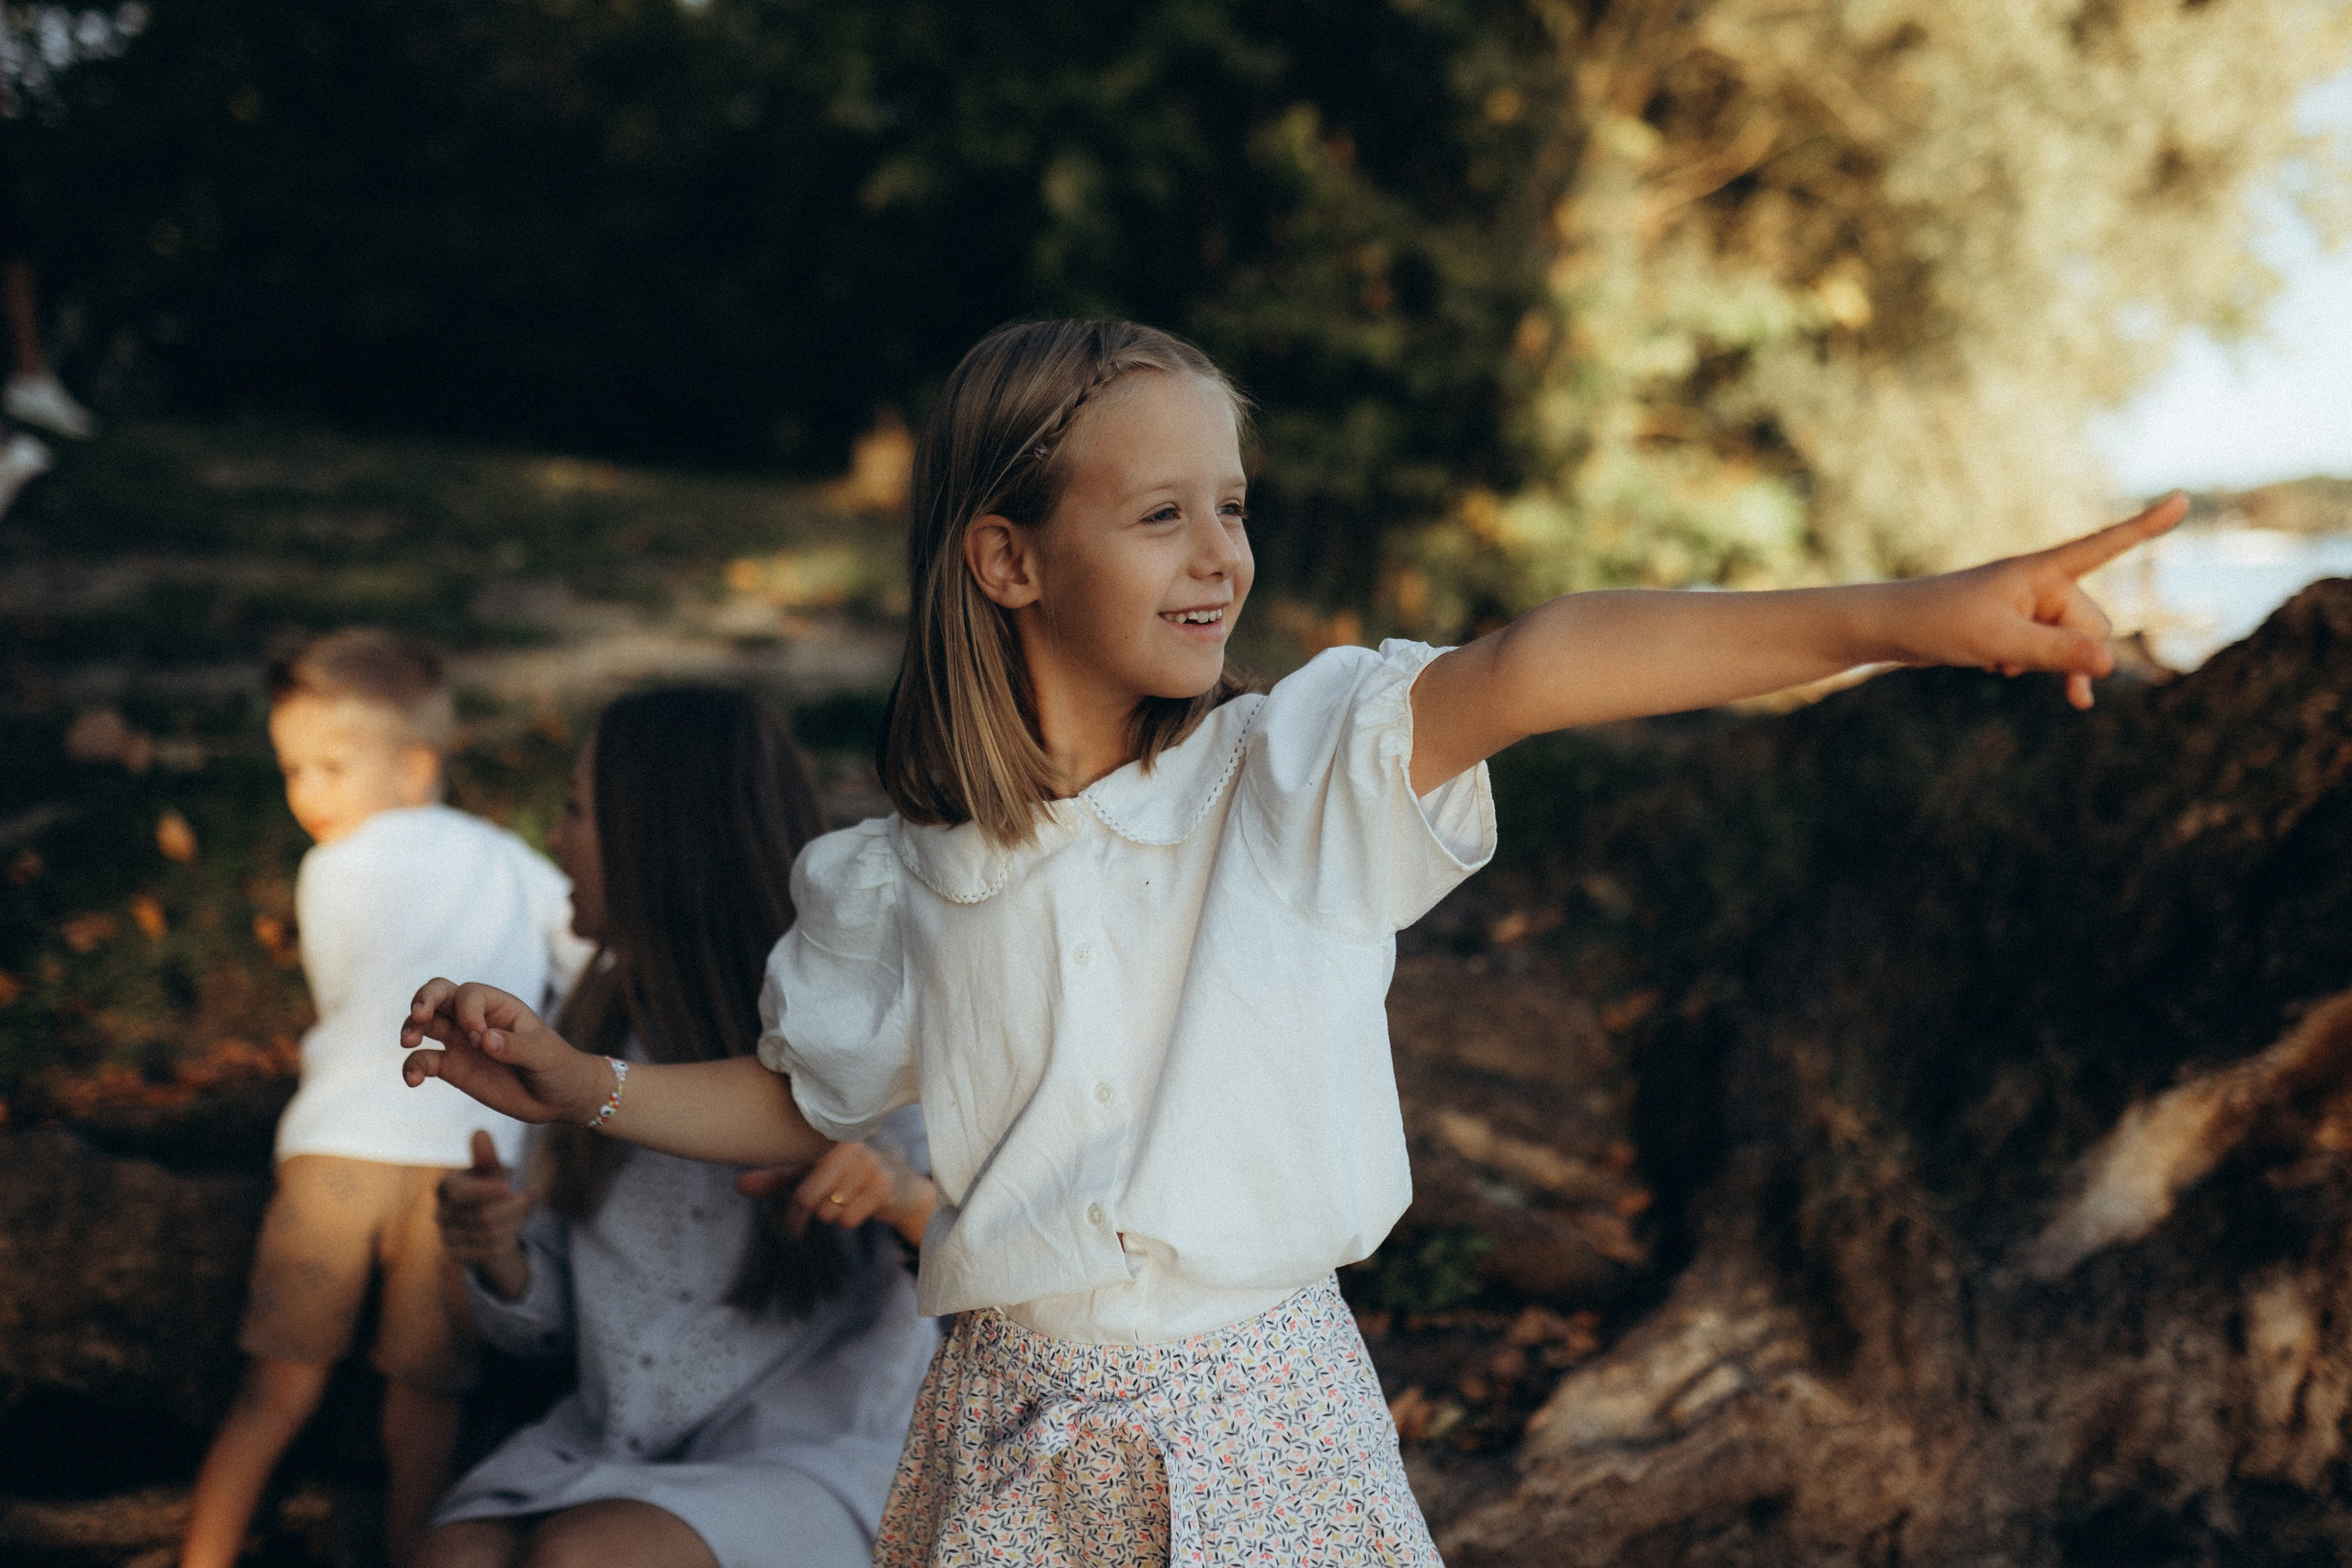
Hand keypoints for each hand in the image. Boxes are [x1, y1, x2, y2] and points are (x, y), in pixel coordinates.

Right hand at [401, 977, 608, 1125]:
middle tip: (419, 1016)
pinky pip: (424, 1060)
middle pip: (439, 994)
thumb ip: (516, 1046)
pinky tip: (412, 1080)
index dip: (468, 1013)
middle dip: (424, 1000)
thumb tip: (483, 1039)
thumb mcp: (544, 1055)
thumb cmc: (556, 1066)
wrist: (557, 1097)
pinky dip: (412, 1067)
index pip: (469, 994)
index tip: (481, 1039)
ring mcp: (460, 1041)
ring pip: (425, 1024)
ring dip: (410, 1029)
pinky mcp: (452, 1067)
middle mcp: (475, 1018)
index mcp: (499, 1006)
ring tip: (408, 1043)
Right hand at [438, 1129, 531, 1300]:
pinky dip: (509, 1240)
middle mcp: (441, 1213)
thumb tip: (480, 1132)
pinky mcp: (457, 1255)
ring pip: (491, 1235)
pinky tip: (513, 1231)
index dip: (485, 1191)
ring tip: (523, 1212)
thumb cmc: (489, 1190)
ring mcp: (447, 1236)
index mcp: (447, 1187)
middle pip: (484, 1217)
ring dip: (516, 1223)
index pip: (461, 1193)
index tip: (509, 1187)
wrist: (488, 1225)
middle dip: (514, 1209)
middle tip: (527, 1198)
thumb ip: (487, 1157)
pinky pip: (490, 1252)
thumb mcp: (492, 1173)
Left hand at [735, 1139, 936, 1247]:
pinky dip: (850, 1221)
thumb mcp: (809, 1175)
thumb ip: (775, 1179)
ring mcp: (869, 1164)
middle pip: (808, 1198)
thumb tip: (738, 1186)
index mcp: (825, 1139)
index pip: (791, 1177)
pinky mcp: (884, 1185)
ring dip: (833, 1216)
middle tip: (816, 1215)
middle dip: (807, 1215)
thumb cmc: (845, 1177)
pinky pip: (849, 1218)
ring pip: (828, 1211)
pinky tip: (861, 1207)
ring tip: (846, 1201)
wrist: (899, 1187)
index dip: (792, 1204)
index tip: (794, 1218)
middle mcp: (848, 1146)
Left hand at [1879, 494, 2184, 709]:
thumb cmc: (1940, 623)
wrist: (1892, 628)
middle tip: (2023, 665)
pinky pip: (2047, 652)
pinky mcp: (2016, 625)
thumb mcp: (2000, 643)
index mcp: (2041, 570)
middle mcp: (2041, 583)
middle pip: (2091, 625)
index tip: (2183, 499)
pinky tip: (1996, 668)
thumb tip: (2112, 663)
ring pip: (2072, 644)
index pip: (2105, 545)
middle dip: (2072, 654)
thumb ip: (2056, 653)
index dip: (2145, 527)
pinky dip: (2031, 666)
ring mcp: (2029, 605)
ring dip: (2049, 664)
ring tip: (2001, 667)